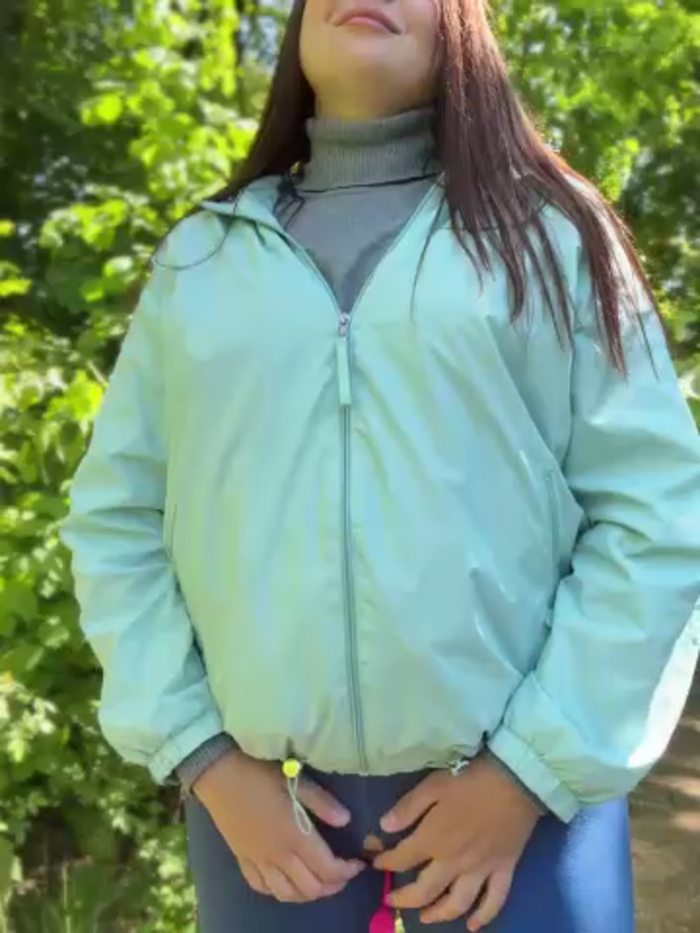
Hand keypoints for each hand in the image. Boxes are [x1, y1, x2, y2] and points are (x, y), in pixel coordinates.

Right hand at [193, 750, 364, 901]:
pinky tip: (286, 881)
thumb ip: (322, 802)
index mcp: (294, 836)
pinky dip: (279, 891)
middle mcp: (278, 856)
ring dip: (308, 893)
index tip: (358, 862)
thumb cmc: (260, 774)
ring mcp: (258, 861)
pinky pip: (262, 888)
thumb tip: (346, 820)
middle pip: (311, 888)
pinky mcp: (243, 860)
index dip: (347, 871)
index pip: (328, 869)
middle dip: (333, 886)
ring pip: (287, 894)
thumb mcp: (295, 780)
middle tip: (343, 872)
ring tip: (319, 880)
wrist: (219, 776)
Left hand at [373, 754, 541, 929]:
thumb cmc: (471, 778)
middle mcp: (454, 862)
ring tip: (424, 917)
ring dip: (438, 915)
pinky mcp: (503, 870)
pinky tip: (472, 925)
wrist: (515, 780)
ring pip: (456, 904)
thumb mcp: (433, 785)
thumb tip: (384, 826)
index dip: (385, 862)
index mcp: (434, 838)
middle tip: (390, 900)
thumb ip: (408, 808)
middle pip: (424, 891)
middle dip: (403, 899)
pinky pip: (494, 901)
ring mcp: (480, 870)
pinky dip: (483, 917)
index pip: (402, 859)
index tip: (376, 862)